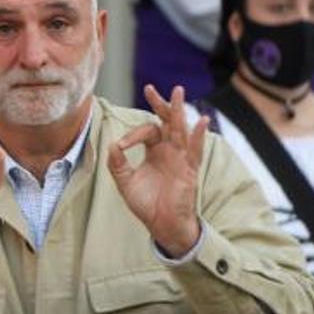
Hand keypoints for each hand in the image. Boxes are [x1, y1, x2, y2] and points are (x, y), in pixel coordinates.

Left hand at [108, 85, 207, 257]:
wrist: (162, 225)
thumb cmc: (147, 204)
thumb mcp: (126, 182)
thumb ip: (118, 164)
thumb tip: (112, 144)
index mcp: (155, 150)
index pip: (146, 131)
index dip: (132, 135)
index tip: (121, 146)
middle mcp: (169, 150)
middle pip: (166, 121)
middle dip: (159, 104)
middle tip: (149, 89)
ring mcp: (181, 158)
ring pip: (180, 129)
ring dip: (178, 111)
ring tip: (177, 92)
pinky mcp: (190, 169)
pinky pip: (195, 150)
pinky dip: (198, 135)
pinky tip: (202, 120)